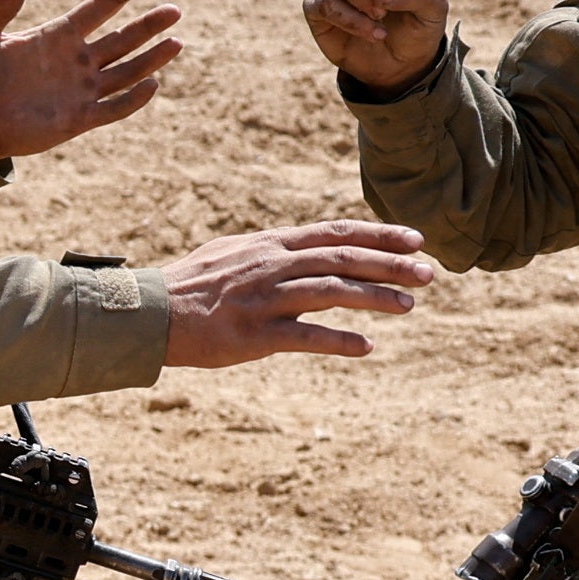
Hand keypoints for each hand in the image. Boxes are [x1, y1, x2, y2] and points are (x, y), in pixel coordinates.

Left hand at [0, 0, 181, 161]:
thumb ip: (0, 8)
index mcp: (58, 35)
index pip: (98, 8)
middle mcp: (77, 60)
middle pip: (123, 38)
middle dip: (149, 25)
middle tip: (175, 10)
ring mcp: (81, 89)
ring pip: (127, 71)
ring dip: (152, 58)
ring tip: (177, 42)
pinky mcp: (79, 118)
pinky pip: (114, 107)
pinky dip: (134, 98)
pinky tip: (152, 84)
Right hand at [151, 218, 437, 368]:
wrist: (148, 313)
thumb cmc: (190, 285)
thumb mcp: (233, 252)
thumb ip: (272, 250)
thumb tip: (305, 247)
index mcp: (271, 244)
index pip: (335, 233)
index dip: (379, 233)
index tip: (415, 239)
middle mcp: (273, 265)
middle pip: (344, 259)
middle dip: (391, 265)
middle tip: (429, 273)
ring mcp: (265, 298)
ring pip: (333, 292)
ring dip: (376, 298)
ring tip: (409, 306)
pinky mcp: (255, 333)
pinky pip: (306, 336)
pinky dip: (339, 340)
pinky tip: (367, 347)